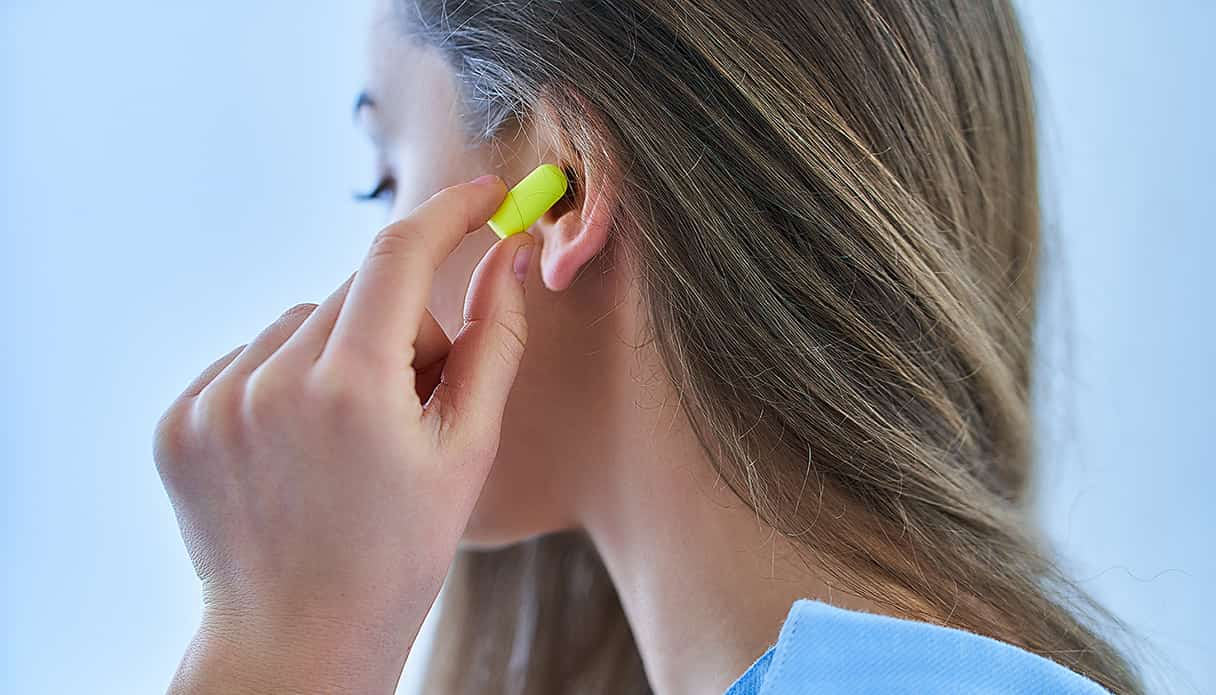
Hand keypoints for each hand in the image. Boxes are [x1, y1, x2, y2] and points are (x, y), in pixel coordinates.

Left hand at [154, 175, 532, 693]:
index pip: (400, 253)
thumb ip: (492, 342)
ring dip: (339, 352)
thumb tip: (507, 258)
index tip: (482, 196)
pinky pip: (249, 357)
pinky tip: (299, 446)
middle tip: (413, 402)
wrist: (297, 639)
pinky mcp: (179, 420)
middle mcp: (270, 384)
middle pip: (355, 294)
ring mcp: (214, 403)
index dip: (449, 213)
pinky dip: (284, 380)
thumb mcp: (468, 451)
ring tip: (349, 437)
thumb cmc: (399, 553)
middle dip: (399, 325)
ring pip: (301, 323)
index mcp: (352, 391)